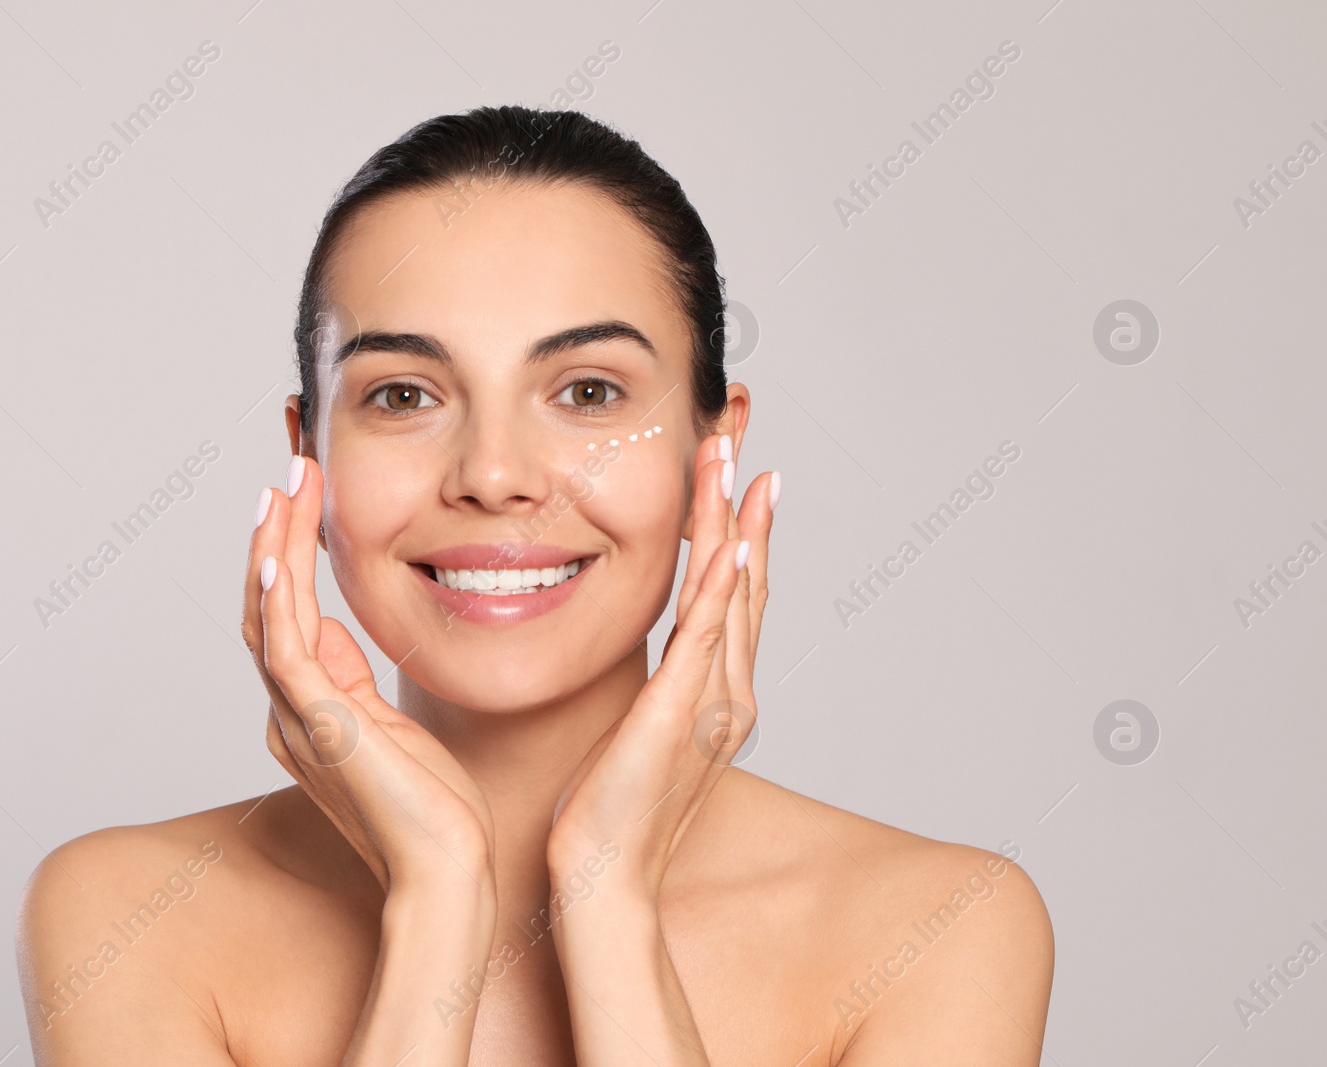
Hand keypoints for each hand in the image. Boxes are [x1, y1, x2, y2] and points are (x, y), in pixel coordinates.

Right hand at [242, 454, 496, 895]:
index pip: (285, 617)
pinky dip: (275, 604)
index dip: (286, 556)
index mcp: (308, 711)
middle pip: (266, 607)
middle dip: (275, 536)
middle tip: (290, 474)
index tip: (303, 500)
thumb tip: (330, 628)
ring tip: (284, 489)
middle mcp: (291, 712)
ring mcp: (299, 719)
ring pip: (268, 618)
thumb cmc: (435, 811)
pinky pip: (284, 655)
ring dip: (273, 550)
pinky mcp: (320, 727)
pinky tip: (274, 560)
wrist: (447, 869)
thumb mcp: (391, 727)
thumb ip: (353, 680)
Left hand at [546, 433, 775, 897]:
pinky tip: (733, 545)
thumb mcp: (634, 736)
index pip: (731, 596)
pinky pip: (705, 641)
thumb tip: (638, 661)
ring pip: (730, 596)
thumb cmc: (607, 814)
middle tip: (738, 436)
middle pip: (745, 581)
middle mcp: (726, 693)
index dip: (738, 530)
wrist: (604, 879)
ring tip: (734, 460)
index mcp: (715, 695)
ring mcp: (710, 705)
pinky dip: (723, 591)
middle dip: (741, 505)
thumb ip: (647, 692)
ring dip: (734, 523)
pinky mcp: (679, 716)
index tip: (734, 473)